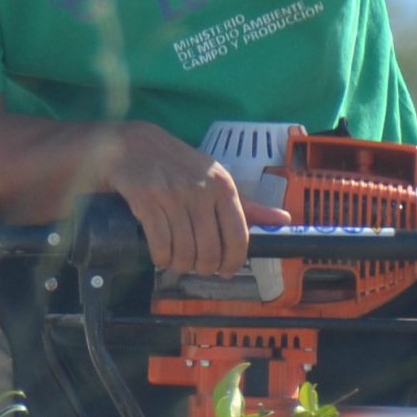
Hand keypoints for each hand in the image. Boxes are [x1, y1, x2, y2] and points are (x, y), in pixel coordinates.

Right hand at [95, 122, 284, 277]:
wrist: (133, 145)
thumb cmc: (181, 166)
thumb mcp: (217, 180)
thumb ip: (248, 205)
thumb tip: (283, 220)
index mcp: (223, 186)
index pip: (238, 236)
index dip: (233, 262)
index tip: (225, 271)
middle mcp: (201, 190)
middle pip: (209, 249)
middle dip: (204, 267)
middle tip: (198, 267)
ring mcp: (172, 195)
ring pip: (184, 250)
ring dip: (181, 265)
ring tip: (178, 262)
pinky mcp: (146, 200)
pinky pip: (159, 243)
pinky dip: (161, 258)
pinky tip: (161, 256)